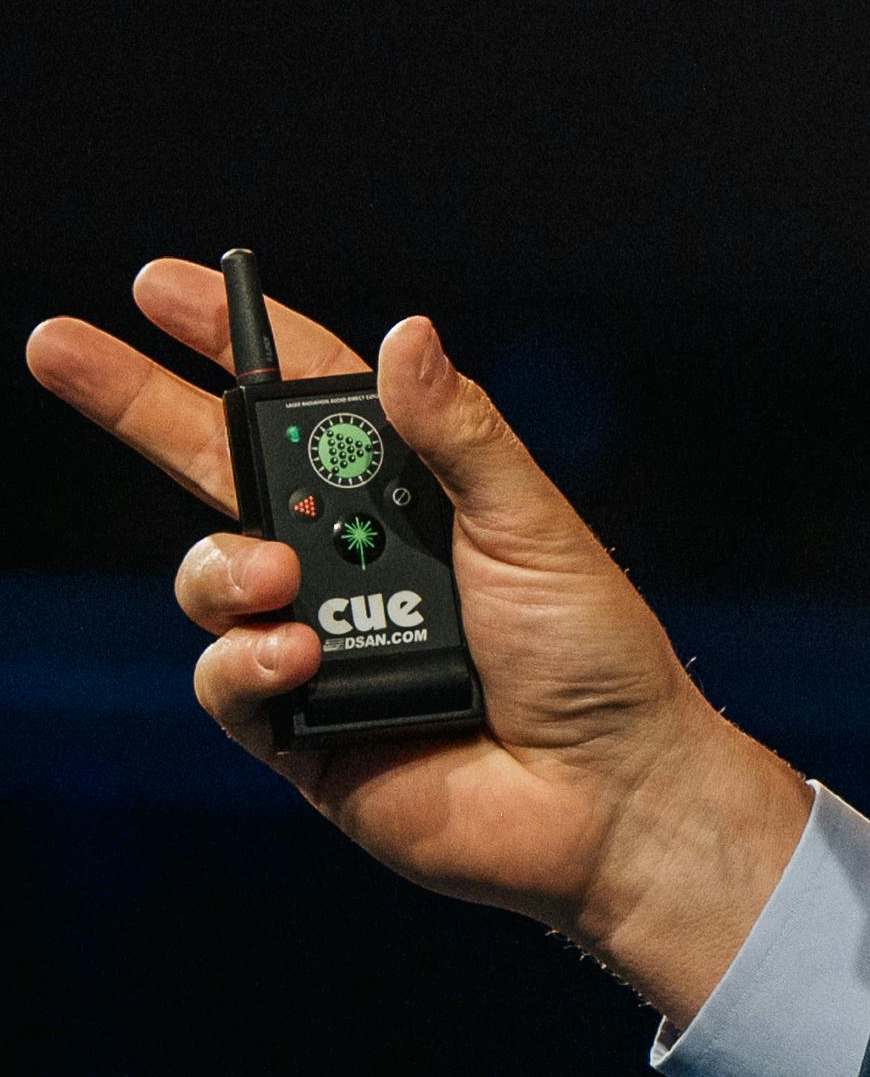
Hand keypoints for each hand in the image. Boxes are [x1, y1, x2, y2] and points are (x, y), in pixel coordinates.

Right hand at [25, 263, 810, 1023]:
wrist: (605, 791)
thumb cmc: (591, 653)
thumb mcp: (534, 525)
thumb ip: (460, 437)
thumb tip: (404, 334)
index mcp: (411, 495)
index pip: (309, 404)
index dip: (238, 343)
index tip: (162, 285)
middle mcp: (349, 560)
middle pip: (219, 467)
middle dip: (136, 403)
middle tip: (57, 344)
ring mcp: (313, 640)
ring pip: (211, 573)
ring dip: (226, 567)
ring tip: (280, 581)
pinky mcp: (293, 728)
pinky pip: (226, 678)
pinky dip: (249, 662)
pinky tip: (300, 663)